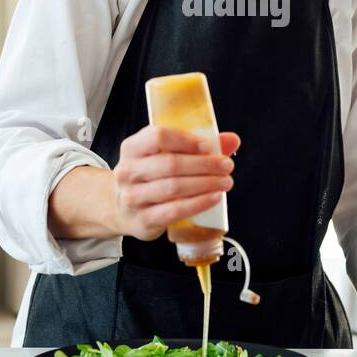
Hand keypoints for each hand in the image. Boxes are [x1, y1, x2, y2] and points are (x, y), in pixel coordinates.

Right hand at [111, 125, 239, 242]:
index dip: (186, 140)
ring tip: (225, 182)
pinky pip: (174, 211)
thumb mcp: (163, 156)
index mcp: (131, 148)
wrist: (123, 211)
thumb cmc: (150, 177)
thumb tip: (232, 140)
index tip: (209, 146)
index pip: (158, 137)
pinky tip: (214, 197)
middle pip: (170, 163)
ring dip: (205, 183)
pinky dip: (198, 203)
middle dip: (204, 164)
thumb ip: (196, 146)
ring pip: (174, 187)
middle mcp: (128, 171)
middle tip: (226, 166)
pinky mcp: (143, 220)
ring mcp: (133, 197)